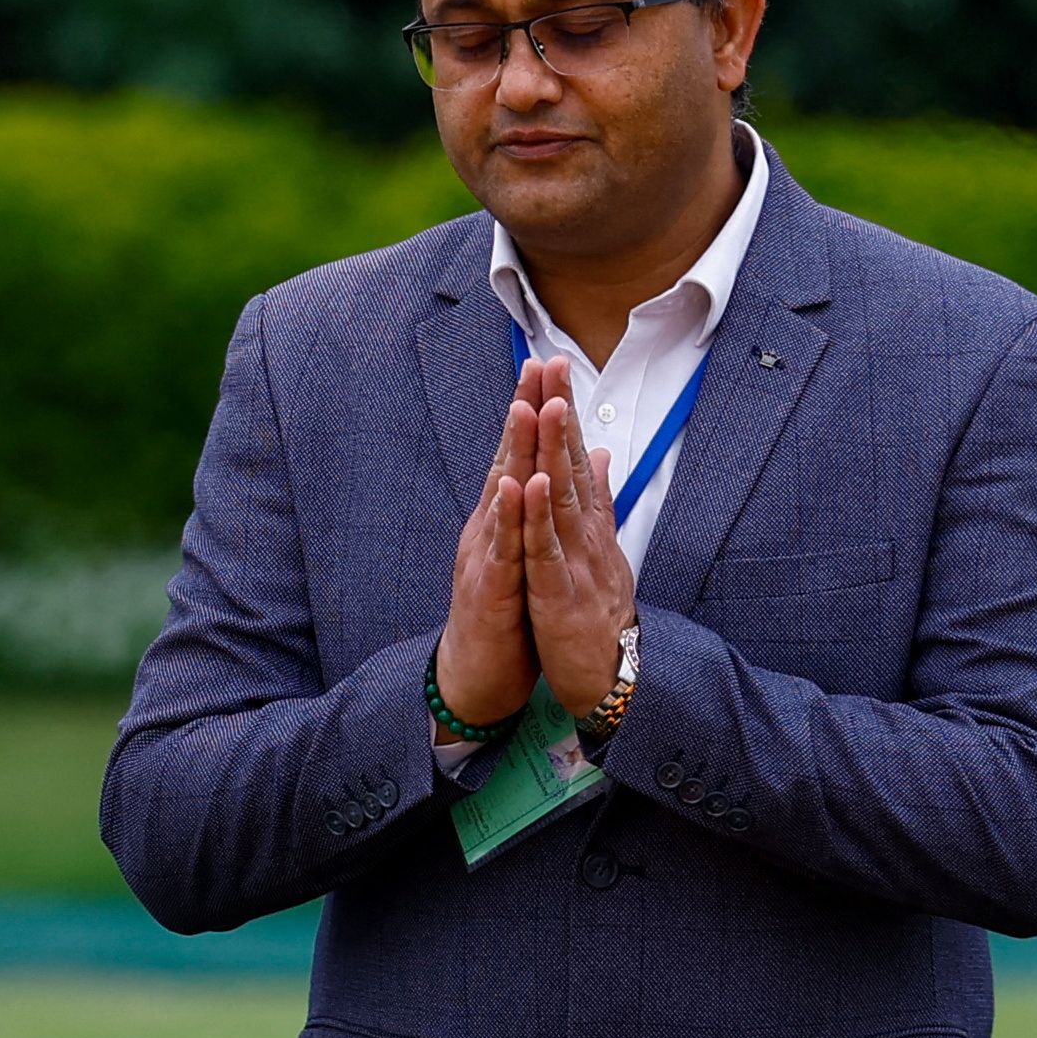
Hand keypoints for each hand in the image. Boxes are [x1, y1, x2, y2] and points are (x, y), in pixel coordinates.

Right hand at [435, 362, 549, 728]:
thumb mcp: (526, 557)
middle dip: (522, 411)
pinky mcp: (488, 588)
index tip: (547, 365)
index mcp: (502, 521)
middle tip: (535, 364)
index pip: (520, 455)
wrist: (479, 674)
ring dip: (512, 453)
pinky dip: (507, 518)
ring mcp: (484, 556)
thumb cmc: (505, 615)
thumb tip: (557, 473)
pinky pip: (500, 549)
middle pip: (507, 460)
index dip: (534, 410)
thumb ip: (538, 513)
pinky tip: (514, 489)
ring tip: (524, 410)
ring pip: (500, 496)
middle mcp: (488, 529)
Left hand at [521, 381, 637, 716]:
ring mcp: (577, 562)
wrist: (607, 675)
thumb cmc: (597, 609)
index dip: (567, 412)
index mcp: (590, 524)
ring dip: (554, 452)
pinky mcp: (560, 593)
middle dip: (562, 414)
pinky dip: (537, 519)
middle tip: (555, 364)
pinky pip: (546, 551)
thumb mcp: (599, 549)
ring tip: (546, 407)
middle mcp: (588, 534)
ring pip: (563, 499)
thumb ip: (600, 500)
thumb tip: (604, 454)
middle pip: (574, 465)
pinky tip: (528, 487)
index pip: (577, 457)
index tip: (556, 366)